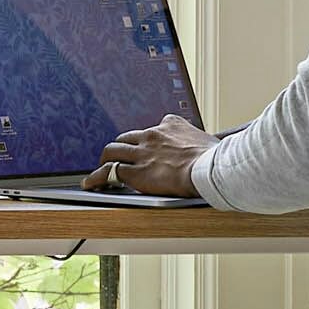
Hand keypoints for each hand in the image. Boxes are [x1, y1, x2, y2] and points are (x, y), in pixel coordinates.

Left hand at [86, 117, 212, 195]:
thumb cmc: (218, 161)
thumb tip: (217, 151)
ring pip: (113, 150)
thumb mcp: (211, 143)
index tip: (148, 145)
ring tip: (101, 167)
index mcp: (173, 125)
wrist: (211, 170)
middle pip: (127, 137)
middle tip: (118, 157)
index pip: (156, 127)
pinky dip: (97, 177)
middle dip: (121, 147)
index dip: (149, 138)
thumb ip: (203, 145)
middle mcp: (153, 135)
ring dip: (105, 159)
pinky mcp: (135, 172)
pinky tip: (90, 183)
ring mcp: (142, 153)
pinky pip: (108, 172)